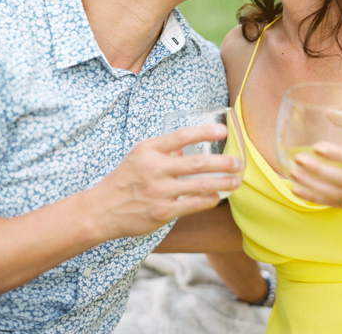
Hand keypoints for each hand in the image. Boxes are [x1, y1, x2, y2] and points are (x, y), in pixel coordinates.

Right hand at [85, 123, 242, 241]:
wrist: (102, 209)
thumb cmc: (123, 181)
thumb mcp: (136, 158)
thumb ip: (161, 152)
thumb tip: (184, 149)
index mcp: (147, 150)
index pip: (181, 136)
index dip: (204, 132)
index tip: (223, 130)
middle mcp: (154, 168)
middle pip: (197, 163)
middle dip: (223, 163)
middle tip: (239, 162)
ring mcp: (159, 191)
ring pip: (200, 185)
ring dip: (222, 183)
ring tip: (236, 181)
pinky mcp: (162, 212)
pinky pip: (193, 205)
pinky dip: (208, 200)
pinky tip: (217, 198)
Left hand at [289, 122, 341, 211]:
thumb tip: (328, 112)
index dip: (337, 154)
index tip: (316, 147)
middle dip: (318, 170)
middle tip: (298, 159)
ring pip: (337, 193)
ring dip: (312, 185)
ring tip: (293, 173)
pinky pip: (334, 203)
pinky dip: (314, 197)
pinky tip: (297, 189)